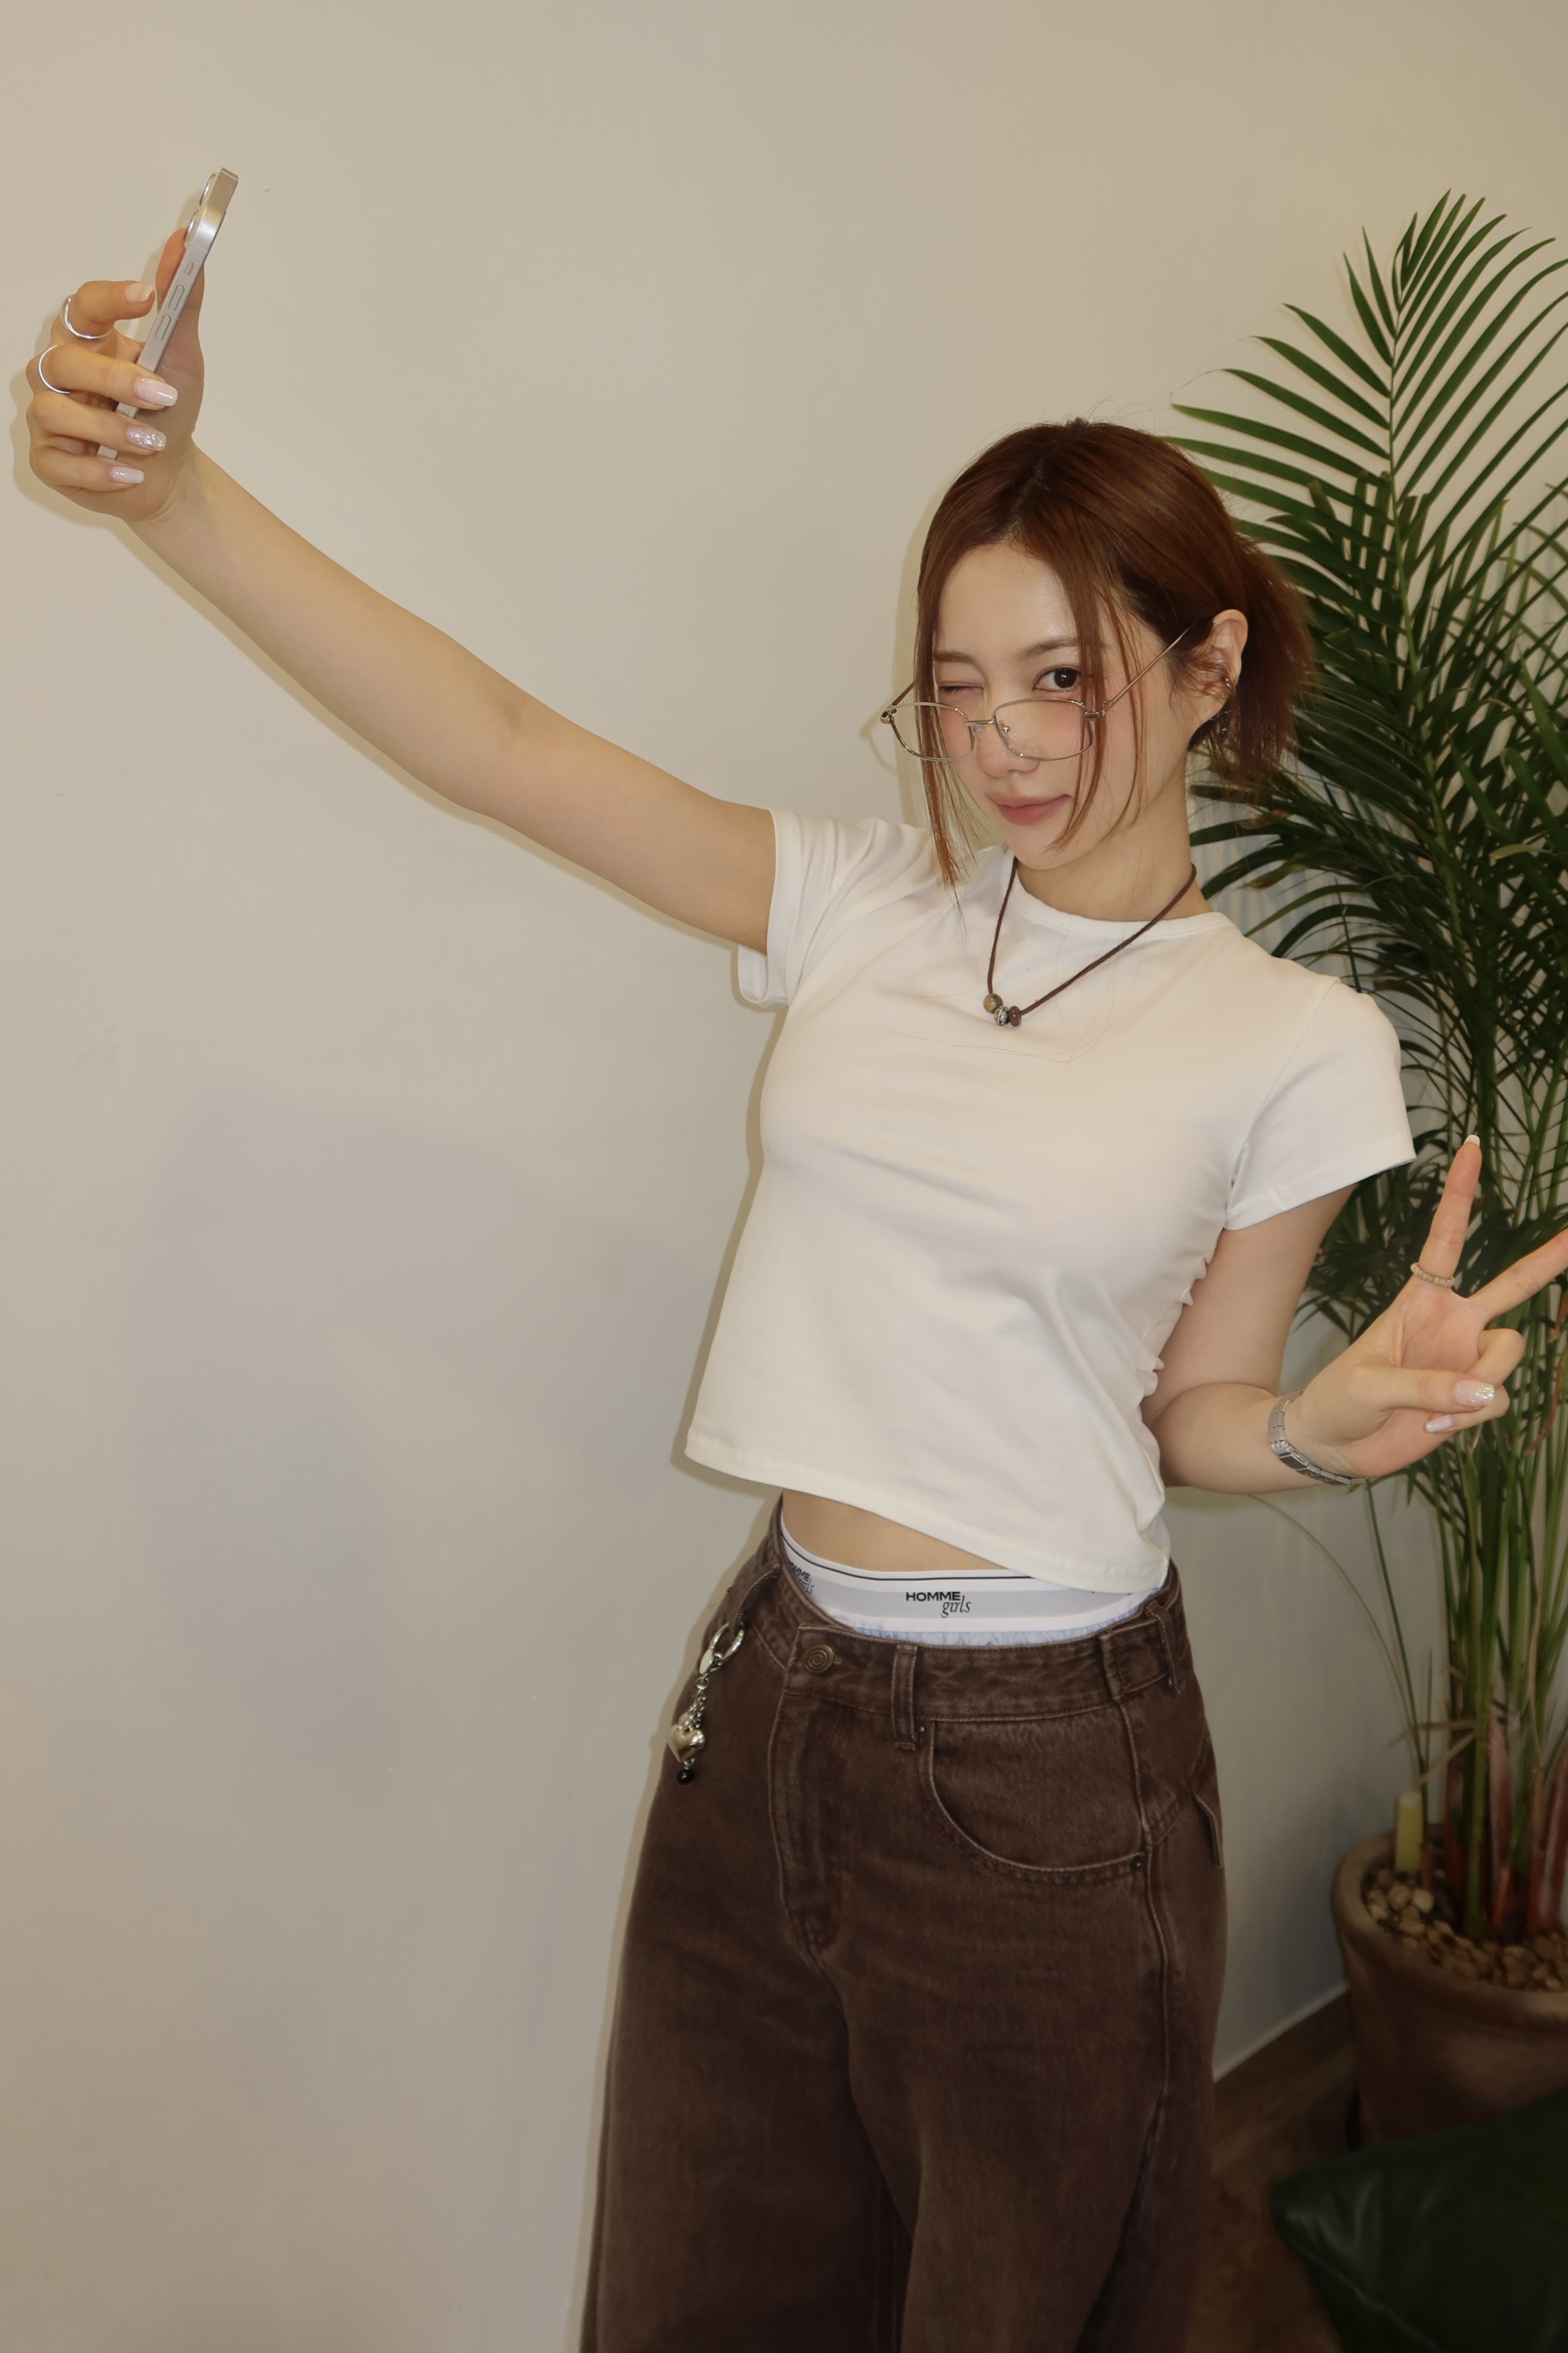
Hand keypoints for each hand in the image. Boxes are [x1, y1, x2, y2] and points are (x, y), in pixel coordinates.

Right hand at [26, 224, 202, 525]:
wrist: (167, 471)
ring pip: (55, 411)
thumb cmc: (165, 411)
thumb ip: (181, 303)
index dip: (109, 299)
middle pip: (65, 361)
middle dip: (115, 379)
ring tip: (151, 442)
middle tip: (161, 394)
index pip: (83, 307)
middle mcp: (60, 373)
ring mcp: (49, 416)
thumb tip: (186, 243)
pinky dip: (98, 471)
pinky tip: (131, 473)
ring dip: (109, 429)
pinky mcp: (48, 460)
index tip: (146, 296)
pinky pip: (58, 462)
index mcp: (89, 341)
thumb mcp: (181, 358)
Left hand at [1287, 1138, 1567, 1480]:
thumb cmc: (1339, 1399)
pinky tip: (1434, 1425)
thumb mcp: (1370, 1384)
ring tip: (1433, 1410)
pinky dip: (1468, 1415)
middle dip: (1550, 1259)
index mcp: (1421, 1299)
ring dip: (1477, 1385)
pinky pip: (1497, 1397)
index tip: (1470, 1148)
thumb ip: (1428, 1384)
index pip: (1445, 1239)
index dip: (1459, 1195)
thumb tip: (1484, 1390)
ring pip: (1508, 1354)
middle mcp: (1454, 1322)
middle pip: (1514, 1283)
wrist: (1334, 1446)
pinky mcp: (1475, 1396)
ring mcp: (1468, 1359)